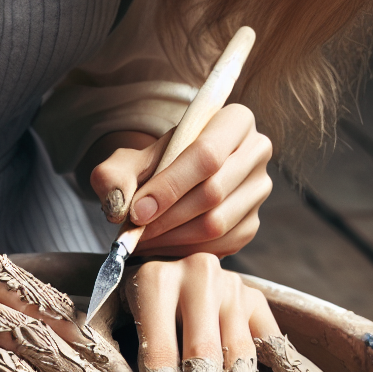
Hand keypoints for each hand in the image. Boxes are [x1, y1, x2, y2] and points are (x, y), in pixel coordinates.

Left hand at [87, 104, 272, 257]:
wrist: (169, 183)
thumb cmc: (152, 167)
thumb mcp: (128, 162)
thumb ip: (114, 176)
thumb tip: (120, 205)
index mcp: (234, 120)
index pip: (206, 155)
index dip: (169, 187)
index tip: (137, 212)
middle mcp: (256, 151)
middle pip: (213, 192)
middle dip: (166, 218)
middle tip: (135, 232)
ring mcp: (258, 190)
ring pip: (217, 224)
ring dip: (172, 238)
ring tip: (142, 240)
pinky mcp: (251, 223)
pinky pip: (220, 245)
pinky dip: (185, 251)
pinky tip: (162, 246)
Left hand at [123, 254, 327, 371]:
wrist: (165, 249)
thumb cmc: (130, 298)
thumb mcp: (105, 312)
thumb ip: (101, 347)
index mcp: (154, 281)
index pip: (160, 355)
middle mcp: (197, 278)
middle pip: (202, 356)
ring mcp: (232, 287)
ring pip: (239, 353)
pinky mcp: (257, 299)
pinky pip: (278, 342)